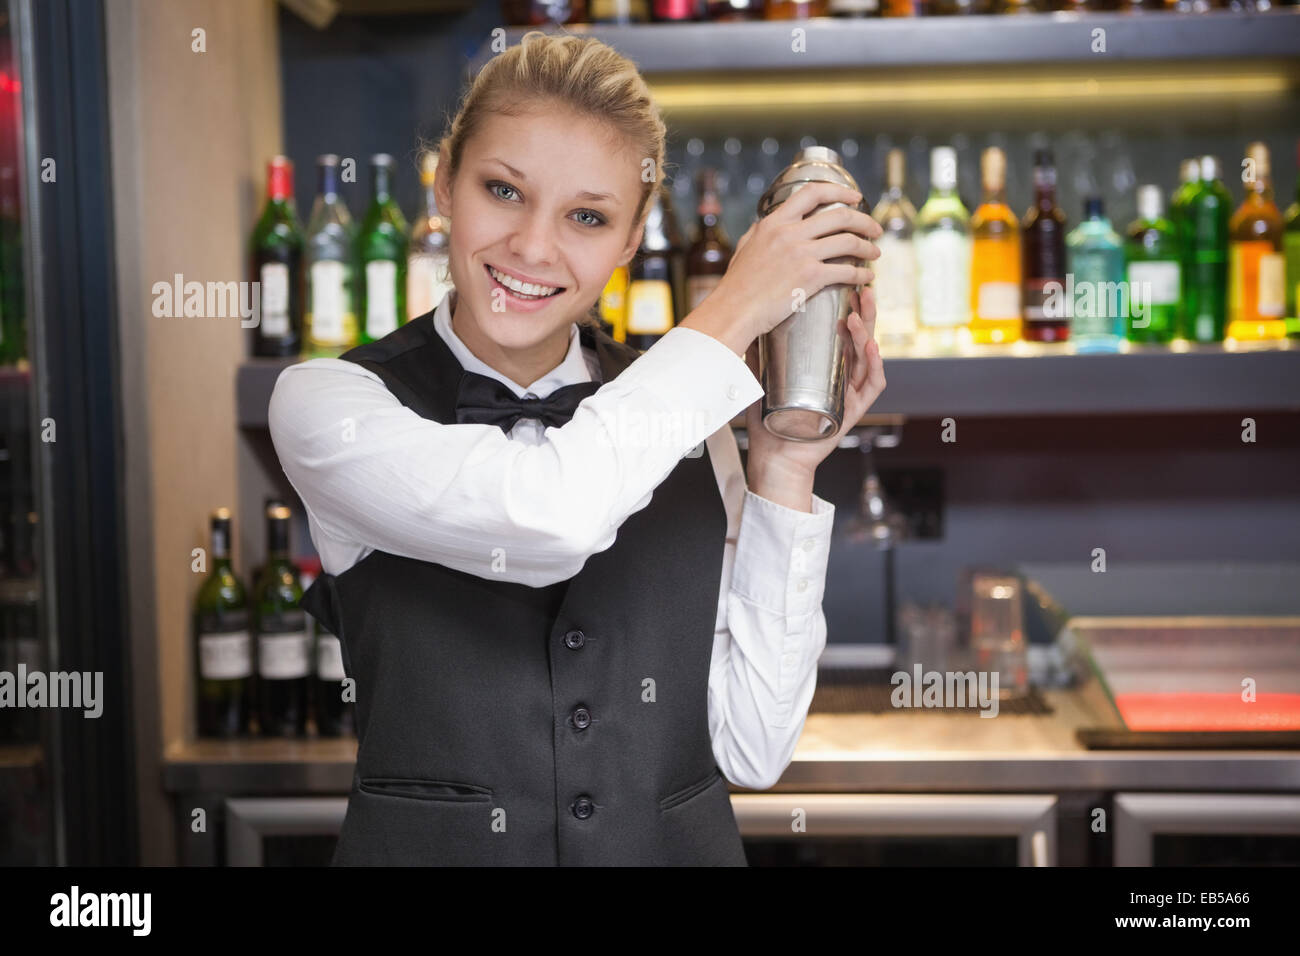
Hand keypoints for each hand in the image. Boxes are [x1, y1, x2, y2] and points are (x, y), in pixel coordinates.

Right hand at [680, 182, 880, 355]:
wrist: (734, 310)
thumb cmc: (737, 285)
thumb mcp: (746, 246)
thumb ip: (761, 231)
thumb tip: (767, 222)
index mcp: (775, 222)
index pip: (813, 192)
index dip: (839, 191)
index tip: (855, 197)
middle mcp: (790, 233)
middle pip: (840, 215)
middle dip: (865, 221)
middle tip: (875, 229)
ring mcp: (801, 254)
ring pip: (848, 242)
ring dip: (868, 248)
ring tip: (875, 253)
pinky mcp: (810, 277)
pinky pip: (846, 271)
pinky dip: (862, 274)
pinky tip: (867, 277)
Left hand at [743, 284, 886, 479]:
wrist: (775, 456)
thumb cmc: (770, 421)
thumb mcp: (760, 380)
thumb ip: (756, 355)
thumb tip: (747, 324)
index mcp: (826, 367)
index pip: (841, 332)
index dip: (846, 309)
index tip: (843, 285)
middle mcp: (842, 376)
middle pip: (860, 338)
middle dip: (863, 312)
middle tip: (862, 288)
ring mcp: (850, 392)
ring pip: (866, 357)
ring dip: (866, 332)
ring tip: (859, 312)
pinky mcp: (854, 410)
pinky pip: (871, 385)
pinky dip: (873, 365)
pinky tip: (871, 346)